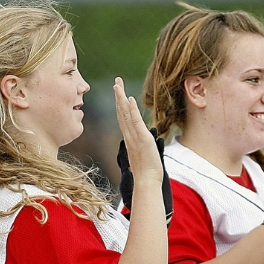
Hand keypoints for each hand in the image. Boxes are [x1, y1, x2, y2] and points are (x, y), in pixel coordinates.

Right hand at [114, 77, 170, 223]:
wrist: (147, 182)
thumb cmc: (147, 172)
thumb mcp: (143, 156)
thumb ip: (141, 147)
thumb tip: (141, 145)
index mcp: (130, 138)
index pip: (124, 118)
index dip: (120, 104)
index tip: (119, 91)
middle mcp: (130, 136)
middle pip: (121, 112)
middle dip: (118, 96)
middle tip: (116, 81)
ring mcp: (134, 137)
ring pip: (125, 115)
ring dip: (121, 99)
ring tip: (118, 85)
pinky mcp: (142, 140)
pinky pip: (135, 123)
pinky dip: (132, 111)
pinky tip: (129, 99)